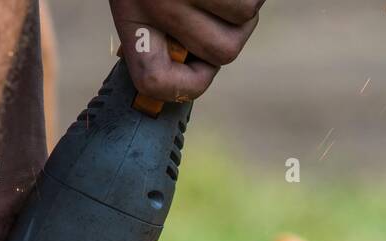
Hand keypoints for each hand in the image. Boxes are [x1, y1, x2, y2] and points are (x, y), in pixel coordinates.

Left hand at [109, 0, 261, 101]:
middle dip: (228, 31)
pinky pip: (253, 2)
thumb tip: (186, 81)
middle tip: (214, 5)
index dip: (185, 86)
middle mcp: (157, 1)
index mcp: (132, 11)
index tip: (195, 69)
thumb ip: (159, 36)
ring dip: (242, 4)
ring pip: (244, 22)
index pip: (156, 81)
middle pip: (221, 52)